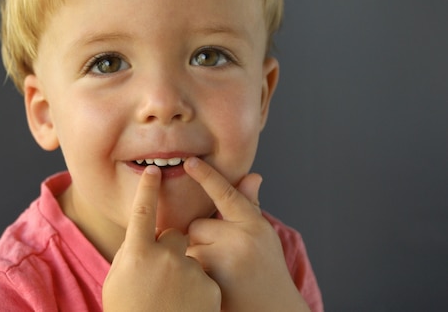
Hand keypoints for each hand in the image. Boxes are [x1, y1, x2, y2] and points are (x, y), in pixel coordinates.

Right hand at [103, 165, 220, 311]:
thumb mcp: (118, 282)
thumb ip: (131, 254)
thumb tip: (142, 237)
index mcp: (137, 254)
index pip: (142, 212)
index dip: (147, 190)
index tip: (154, 172)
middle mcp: (164, 256)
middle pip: (174, 234)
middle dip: (171, 246)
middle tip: (161, 273)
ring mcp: (189, 270)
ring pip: (190, 256)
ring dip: (184, 269)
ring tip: (172, 297)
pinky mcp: (209, 286)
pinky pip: (203, 274)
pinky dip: (197, 285)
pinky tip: (186, 304)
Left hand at [184, 157, 308, 311]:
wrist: (272, 309)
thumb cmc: (266, 269)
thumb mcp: (263, 235)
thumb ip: (250, 206)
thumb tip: (252, 176)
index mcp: (254, 224)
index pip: (226, 194)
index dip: (206, 176)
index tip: (189, 162)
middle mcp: (241, 239)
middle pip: (197, 225)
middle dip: (202, 238)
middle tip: (221, 256)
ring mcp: (224, 260)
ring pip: (189, 245)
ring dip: (195, 255)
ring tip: (219, 271)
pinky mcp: (209, 280)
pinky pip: (186, 265)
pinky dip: (191, 272)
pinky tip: (211, 281)